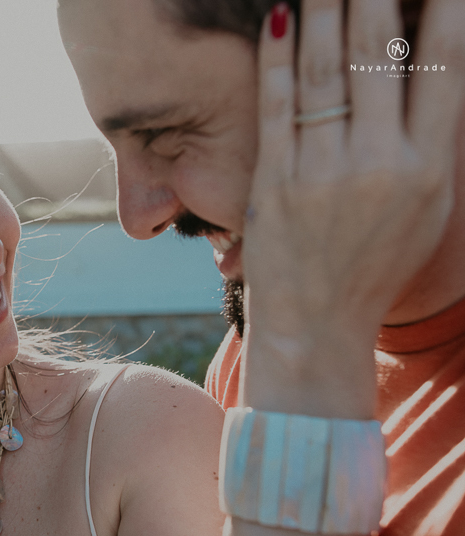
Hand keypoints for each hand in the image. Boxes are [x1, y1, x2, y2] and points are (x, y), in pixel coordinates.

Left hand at [241, 0, 464, 416]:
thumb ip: (431, 138)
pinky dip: (277, 55)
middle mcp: (380, 163)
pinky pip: (276, 103)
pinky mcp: (274, 180)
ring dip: (323, 9)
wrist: (317, 321)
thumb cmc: (375, 262)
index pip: (443, 65)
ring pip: (323, 68)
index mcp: (428, 167)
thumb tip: (437, 67)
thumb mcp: (426, 206)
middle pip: (378, 53)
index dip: (440, 9)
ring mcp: (323, 171)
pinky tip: (277, 16)